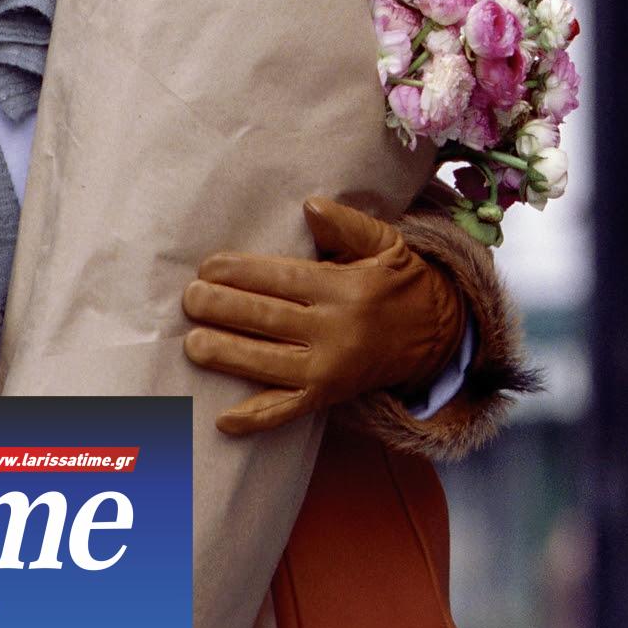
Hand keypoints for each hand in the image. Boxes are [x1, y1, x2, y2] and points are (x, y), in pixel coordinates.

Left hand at [182, 195, 465, 434]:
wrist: (438, 336)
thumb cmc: (400, 282)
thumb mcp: (386, 243)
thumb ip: (347, 225)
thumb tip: (310, 206)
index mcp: (346, 289)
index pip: (283, 280)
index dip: (242, 272)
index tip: (208, 267)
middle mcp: (337, 331)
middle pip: (269, 319)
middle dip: (224, 309)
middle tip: (190, 299)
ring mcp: (331, 370)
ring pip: (269, 364)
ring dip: (227, 356)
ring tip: (193, 344)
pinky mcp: (328, 397)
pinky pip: (288, 410)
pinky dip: (256, 419)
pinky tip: (223, 420)